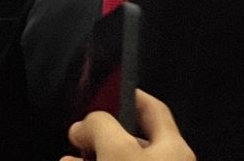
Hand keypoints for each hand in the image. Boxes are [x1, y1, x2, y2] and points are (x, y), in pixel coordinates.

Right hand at [65, 92, 193, 160]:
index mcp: (173, 148)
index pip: (153, 109)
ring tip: (70, 158)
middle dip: (101, 135)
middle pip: (132, 140)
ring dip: (94, 156)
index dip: (130, 95)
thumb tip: (84, 125)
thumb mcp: (116, 149)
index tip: (108, 90)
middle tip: (80, 134)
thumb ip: (99, 126)